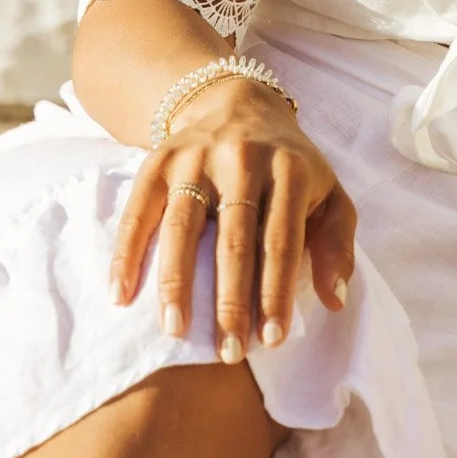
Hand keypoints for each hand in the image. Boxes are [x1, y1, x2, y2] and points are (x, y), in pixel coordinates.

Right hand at [110, 77, 355, 359]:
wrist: (241, 105)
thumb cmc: (290, 168)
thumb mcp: (328, 194)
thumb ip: (336, 244)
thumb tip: (335, 299)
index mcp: (288, 170)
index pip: (282, 240)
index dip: (276, 293)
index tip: (272, 340)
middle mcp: (242, 159)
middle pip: (233, 238)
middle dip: (231, 300)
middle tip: (228, 352)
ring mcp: (197, 157)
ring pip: (183, 225)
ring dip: (177, 283)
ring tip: (176, 330)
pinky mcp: (159, 160)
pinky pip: (138, 210)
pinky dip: (126, 253)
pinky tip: (120, 295)